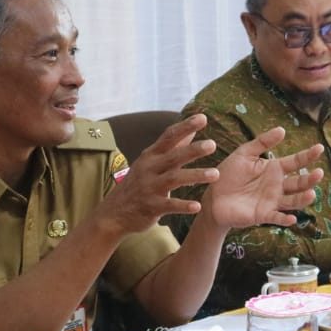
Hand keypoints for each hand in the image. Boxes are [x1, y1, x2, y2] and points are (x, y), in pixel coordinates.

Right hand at [96, 114, 222, 234]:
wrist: (114, 212)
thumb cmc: (139, 183)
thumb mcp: (152, 162)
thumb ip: (173, 148)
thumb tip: (191, 131)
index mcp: (151, 155)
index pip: (169, 136)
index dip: (185, 126)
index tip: (203, 117)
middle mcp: (149, 168)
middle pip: (173, 156)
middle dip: (193, 150)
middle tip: (212, 144)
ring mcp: (149, 187)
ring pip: (174, 179)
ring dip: (195, 175)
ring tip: (216, 174)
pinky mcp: (151, 207)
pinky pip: (169, 206)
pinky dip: (183, 205)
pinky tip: (198, 206)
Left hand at [201, 126, 323, 228]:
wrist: (213, 197)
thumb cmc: (229, 175)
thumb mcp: (244, 154)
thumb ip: (262, 142)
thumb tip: (282, 129)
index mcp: (274, 169)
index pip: (295, 162)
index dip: (308, 155)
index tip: (320, 148)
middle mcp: (277, 186)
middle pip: (299, 183)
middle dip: (310, 179)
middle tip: (319, 173)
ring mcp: (272, 201)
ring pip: (292, 201)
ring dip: (302, 199)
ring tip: (311, 194)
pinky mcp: (262, 215)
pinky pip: (276, 218)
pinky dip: (285, 219)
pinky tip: (292, 219)